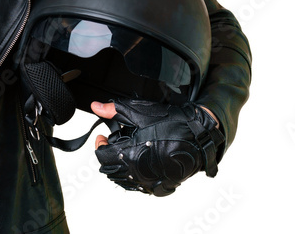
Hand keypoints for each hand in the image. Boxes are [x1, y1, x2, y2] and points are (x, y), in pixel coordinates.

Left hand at [89, 99, 223, 196]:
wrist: (199, 135)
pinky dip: (133, 176)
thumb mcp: (138, 113)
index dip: (99, 144)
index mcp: (130, 154)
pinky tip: (138, 162)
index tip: (103, 136)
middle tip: (114, 142)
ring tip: (126, 151)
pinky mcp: (160, 186)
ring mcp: (149, 182)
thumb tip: (95, 106)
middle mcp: (138, 173)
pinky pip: (138, 186)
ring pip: (122, 181)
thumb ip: (113, 111)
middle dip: (107, 155)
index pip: (101, 156)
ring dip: (119, 166)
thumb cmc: (171, 123)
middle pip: (109, 169)